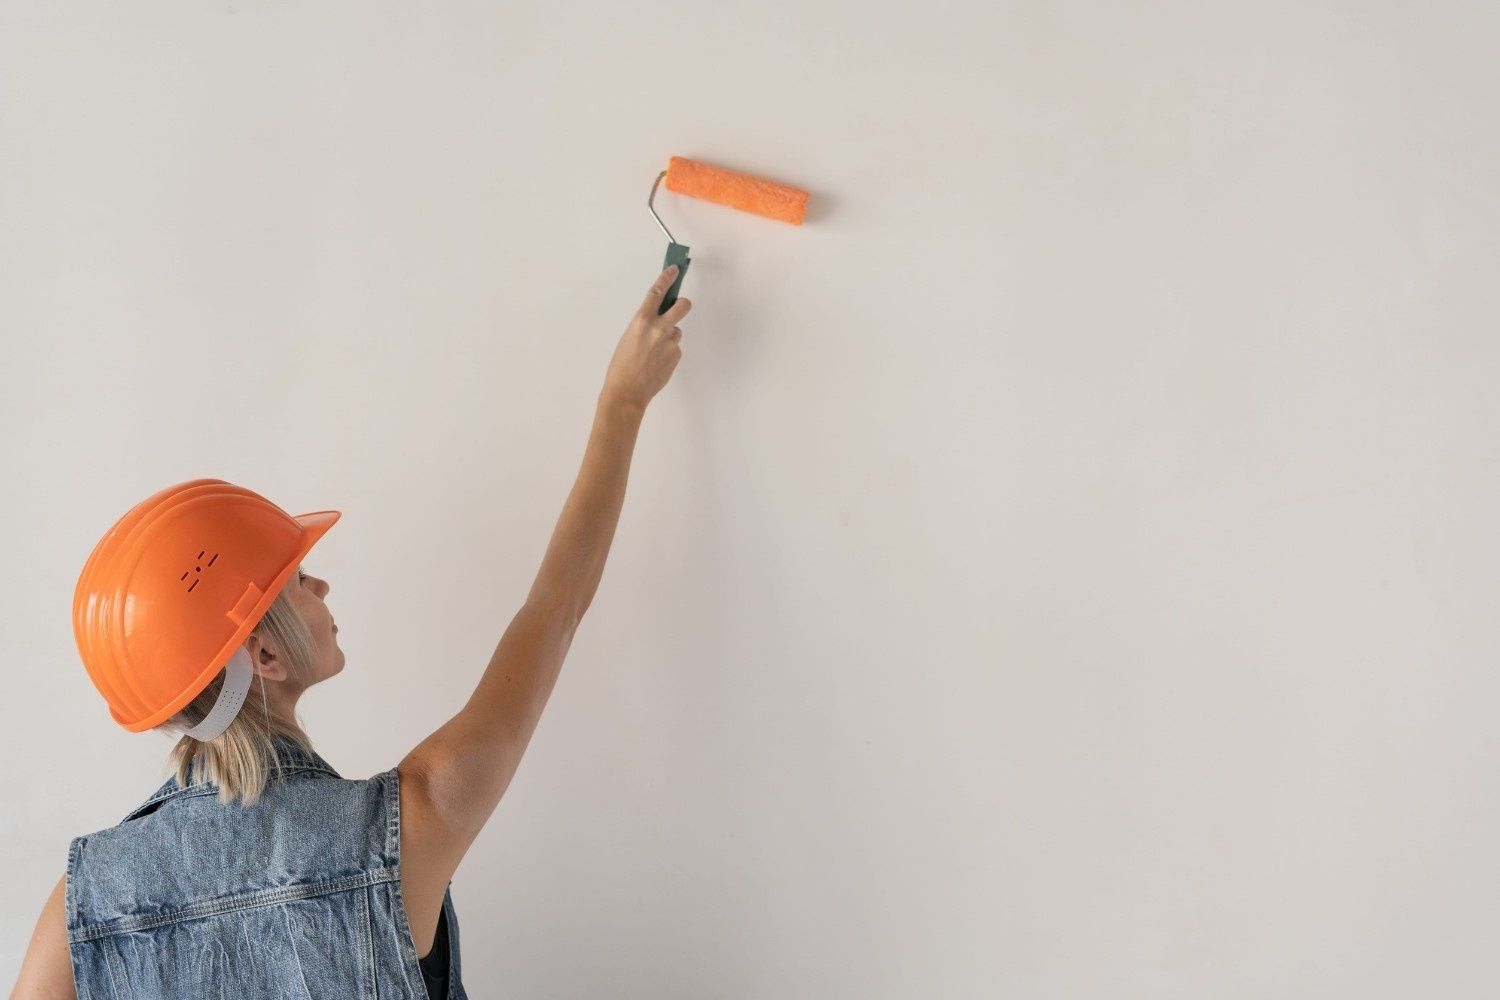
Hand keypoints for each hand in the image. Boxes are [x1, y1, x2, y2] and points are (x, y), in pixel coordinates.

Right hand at [601, 265, 692, 411]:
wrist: (627, 392)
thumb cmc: (621, 366)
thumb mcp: (628, 336)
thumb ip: (645, 324)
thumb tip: (659, 318)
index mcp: (641, 321)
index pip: (657, 292)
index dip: (667, 278)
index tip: (674, 269)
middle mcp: (658, 329)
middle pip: (682, 305)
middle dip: (682, 304)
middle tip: (678, 307)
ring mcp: (669, 343)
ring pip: (677, 330)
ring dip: (669, 335)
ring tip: (654, 350)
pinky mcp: (676, 355)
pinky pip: (675, 347)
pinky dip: (668, 351)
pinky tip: (656, 362)